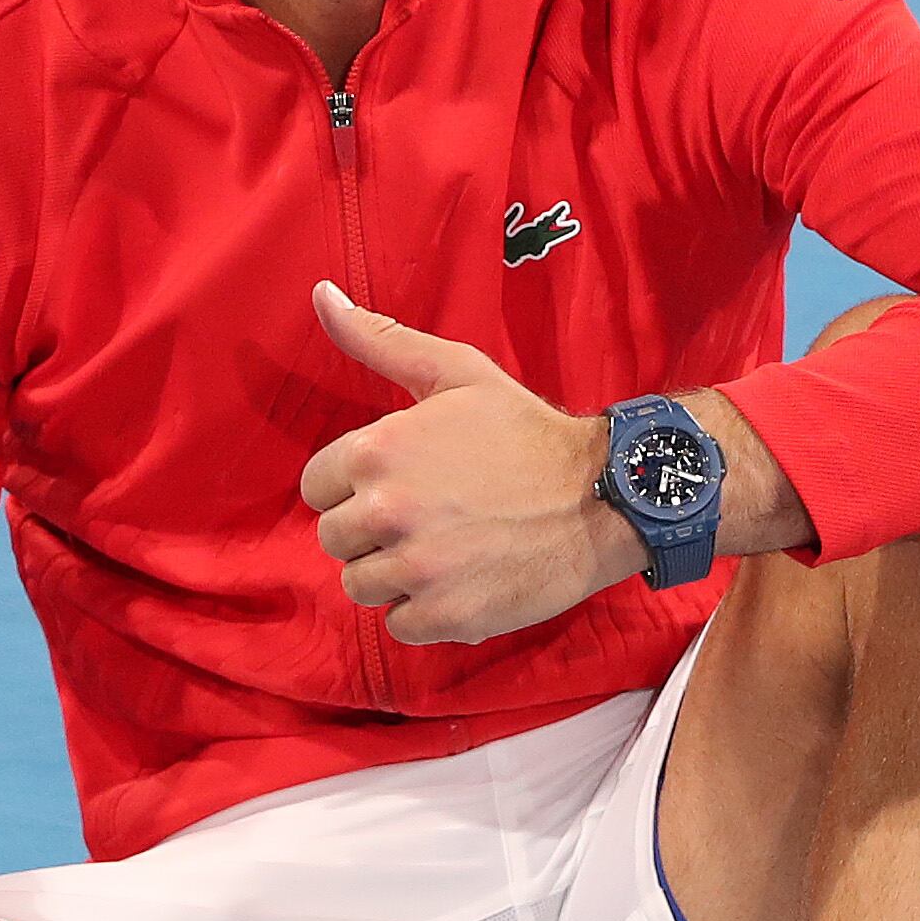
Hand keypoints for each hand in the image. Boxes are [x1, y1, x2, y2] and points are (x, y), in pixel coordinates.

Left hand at [300, 280, 644, 642]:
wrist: (603, 495)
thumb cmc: (526, 432)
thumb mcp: (456, 373)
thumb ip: (380, 340)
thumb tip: (322, 295)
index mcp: (376, 451)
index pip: (316, 489)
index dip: (355, 487)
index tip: (400, 484)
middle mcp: (386, 511)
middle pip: (335, 541)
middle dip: (372, 532)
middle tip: (430, 517)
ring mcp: (415, 568)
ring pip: (361, 586)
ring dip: (394, 574)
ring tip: (445, 549)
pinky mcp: (444, 615)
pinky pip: (398, 625)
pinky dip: (425, 611)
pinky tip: (461, 580)